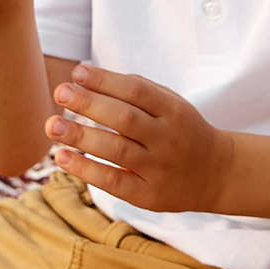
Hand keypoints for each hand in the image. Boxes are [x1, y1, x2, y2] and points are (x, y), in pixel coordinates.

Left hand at [46, 64, 235, 213]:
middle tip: (60, 92)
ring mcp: (159, 169)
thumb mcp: (171, 104)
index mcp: (174, 111)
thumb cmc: (181, 131)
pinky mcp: (149, 196)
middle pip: (125, 119)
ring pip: (117, 150)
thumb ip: (136, 89)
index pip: (137, 90)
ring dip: (81, 137)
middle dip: (89, 104)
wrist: (217, 174)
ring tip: (53, 125)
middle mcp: (168, 139)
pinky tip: (62, 157)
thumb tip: (85, 75)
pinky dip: (85, 169)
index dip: (105, 80)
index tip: (76, 72)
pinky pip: (114, 182)